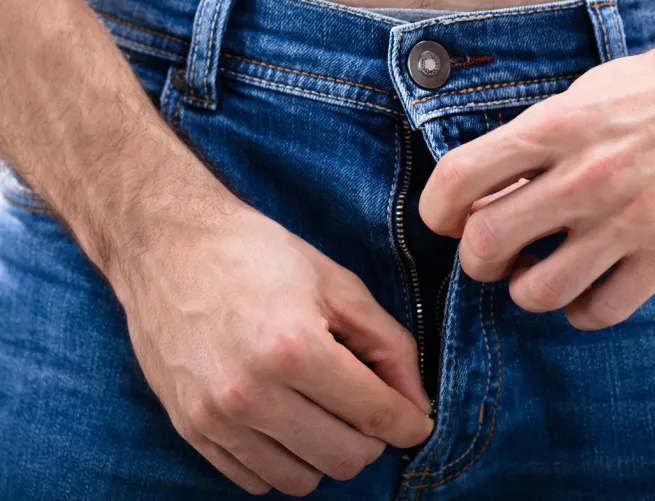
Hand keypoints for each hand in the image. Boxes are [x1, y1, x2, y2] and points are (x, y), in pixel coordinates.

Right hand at [116, 204, 432, 495]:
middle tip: (365, 405)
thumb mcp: (338, 285)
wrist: (167, 246)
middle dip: (371, 438)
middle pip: (344, 459)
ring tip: (321, 409)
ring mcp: (214, 418)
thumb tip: (417, 404)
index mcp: (294, 348)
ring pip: (301, 480)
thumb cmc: (256, 255)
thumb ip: (389, 345)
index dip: (409, 424)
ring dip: (325, 452)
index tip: (415, 421)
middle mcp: (250, 393)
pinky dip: (282, 459)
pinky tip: (284, 419)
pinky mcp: (189, 429)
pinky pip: (255, 480)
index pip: (375, 416)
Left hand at [419, 30, 654, 330]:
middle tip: (495, 254)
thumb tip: (479, 196)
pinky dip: (580, 311)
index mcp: (554, 129)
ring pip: (537, 292)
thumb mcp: (579, 99)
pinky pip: (599, 312)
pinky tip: (586, 288)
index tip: (450, 221)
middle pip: (485, 245)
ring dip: (526, 291)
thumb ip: (527, 146)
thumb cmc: (654, 91)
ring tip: (541, 272)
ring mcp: (628, 220)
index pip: (458, 179)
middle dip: (477, 261)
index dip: (438, 211)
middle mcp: (585, 176)